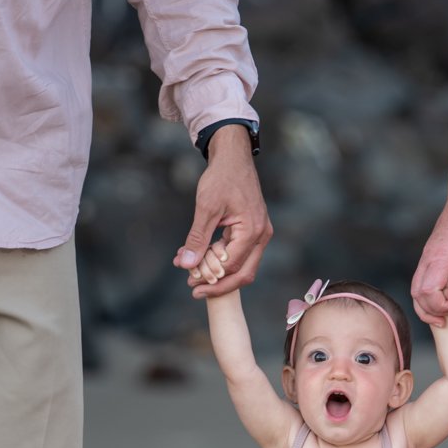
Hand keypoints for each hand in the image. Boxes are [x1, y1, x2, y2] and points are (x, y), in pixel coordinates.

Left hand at [175, 127, 271, 298]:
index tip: (188, 281)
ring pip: (242, 267)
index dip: (209, 277)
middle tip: (194, 289)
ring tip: (193, 272)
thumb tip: (186, 265)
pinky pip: (240, 254)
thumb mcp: (205, 208)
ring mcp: (260, 234)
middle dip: (218, 285)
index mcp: (252, 231)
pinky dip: (221, 259)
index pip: (230, 266)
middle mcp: (261, 236)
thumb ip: (197, 238)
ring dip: (218, 272)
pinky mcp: (254, 231)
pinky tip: (202, 258)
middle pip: (243, 274)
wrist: (233, 158)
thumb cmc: (221, 178)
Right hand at [411, 202, 447, 326]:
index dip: (440, 306)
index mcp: (442, 258)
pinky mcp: (428, 256)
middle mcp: (428, 259)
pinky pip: (423, 280)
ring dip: (428, 306)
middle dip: (432, 312)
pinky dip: (431, 295)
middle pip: (417, 295)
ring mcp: (425, 257)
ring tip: (445, 316)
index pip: (428, 292)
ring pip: (415, 289)